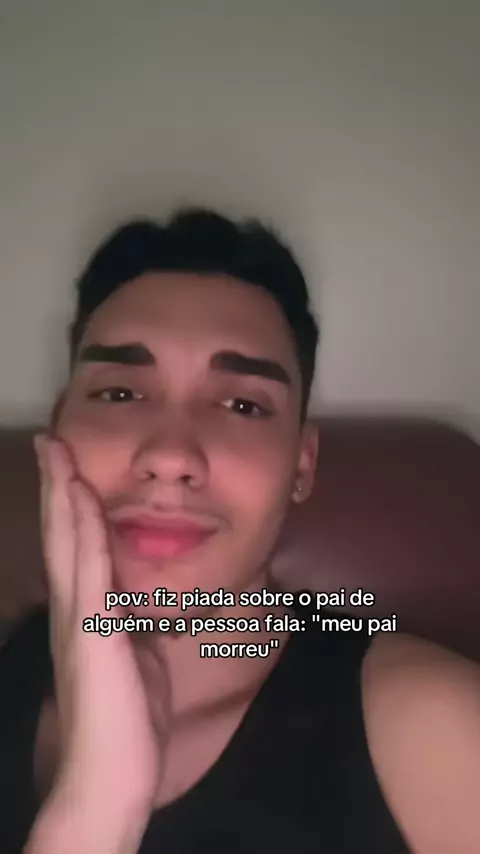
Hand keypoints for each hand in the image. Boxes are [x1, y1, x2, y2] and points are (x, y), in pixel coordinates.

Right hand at [26, 436, 170, 853]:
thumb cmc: (126, 721)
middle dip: (57, 485)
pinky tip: (81, 498)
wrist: (110, 774)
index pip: (73, 548)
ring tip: (56, 452)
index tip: (68, 466)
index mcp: (84, 613)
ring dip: (63, 492)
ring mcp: (80, 617)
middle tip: (49, 442)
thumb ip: (134, 625)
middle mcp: (73, 608)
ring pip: (69, 541)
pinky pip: (90, 568)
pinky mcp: (94, 629)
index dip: (69, 505)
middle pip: (62, 533)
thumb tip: (143, 607)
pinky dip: (83, 529)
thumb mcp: (136, 658)